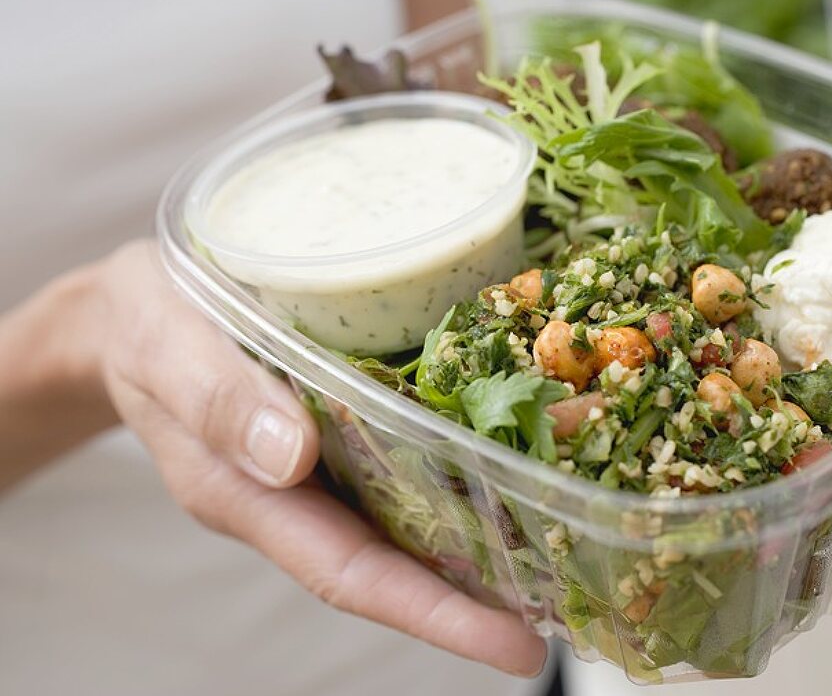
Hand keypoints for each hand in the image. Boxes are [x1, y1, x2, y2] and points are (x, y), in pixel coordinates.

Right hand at [93, 240, 546, 675]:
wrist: (132, 309)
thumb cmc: (142, 327)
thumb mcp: (164, 348)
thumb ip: (216, 399)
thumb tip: (292, 455)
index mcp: (251, 495)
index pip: (352, 575)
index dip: (435, 616)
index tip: (513, 649)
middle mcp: (300, 493)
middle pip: (398, 560)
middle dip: (481, 596)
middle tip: (570, 612)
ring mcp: (325, 464)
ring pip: (411, 515)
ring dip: (485, 540)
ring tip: (568, 550)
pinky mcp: (343, 424)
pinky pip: (409, 458)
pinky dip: (463, 468)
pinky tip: (514, 459)